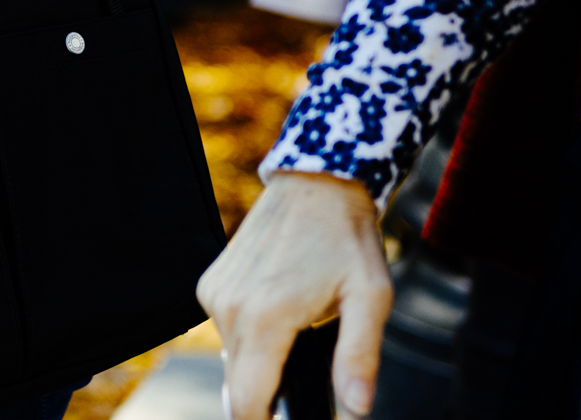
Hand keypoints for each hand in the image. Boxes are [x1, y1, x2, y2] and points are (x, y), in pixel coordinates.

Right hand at [196, 173, 391, 419]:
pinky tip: (281, 315)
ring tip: (300, 335)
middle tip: (309, 381)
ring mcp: (215, 294)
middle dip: (272, 396)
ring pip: (232, 361)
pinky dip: (251, 340)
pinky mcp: (211, 283)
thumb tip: (357, 409)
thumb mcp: (369, 298)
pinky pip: (227, 332)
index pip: (247, 404)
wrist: (314, 183)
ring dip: (262, 366)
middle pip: (238, 388)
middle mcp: (229, 308)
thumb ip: (358, 358)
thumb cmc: (346, 240)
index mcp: (265, 319)